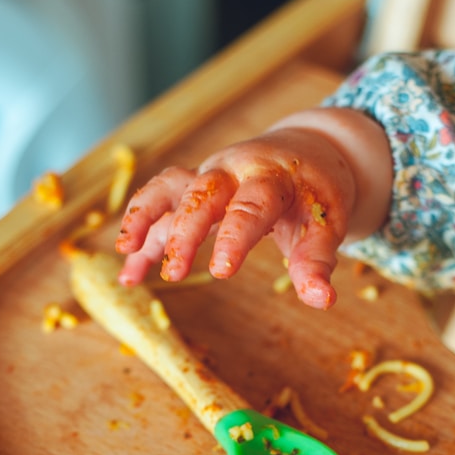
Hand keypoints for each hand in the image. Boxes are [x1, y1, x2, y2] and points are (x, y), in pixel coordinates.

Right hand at [115, 110, 391, 309]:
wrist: (305, 153)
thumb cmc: (314, 194)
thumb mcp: (326, 224)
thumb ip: (318, 261)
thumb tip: (323, 301)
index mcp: (271, 178)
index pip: (250, 206)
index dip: (234, 237)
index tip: (221, 271)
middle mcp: (233, 171)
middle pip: (201, 194)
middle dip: (184, 233)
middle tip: (174, 273)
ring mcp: (208, 176)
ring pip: (169, 189)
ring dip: (145, 218)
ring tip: (128, 254)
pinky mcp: (193, 187)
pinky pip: (160, 202)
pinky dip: (141, 230)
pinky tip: (129, 269)